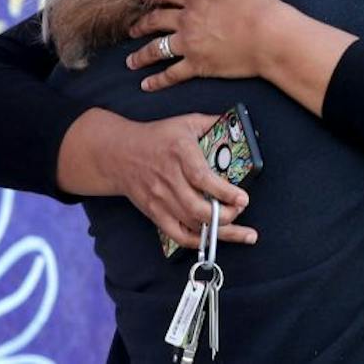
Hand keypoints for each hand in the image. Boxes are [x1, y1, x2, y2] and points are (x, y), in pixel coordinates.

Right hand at [113, 112, 257, 249]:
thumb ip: (212, 123)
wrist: (120, 154)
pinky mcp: (155, 213)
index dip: (225, 192)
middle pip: (198, 208)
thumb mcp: (186, 122)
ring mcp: (160, 199)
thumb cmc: (157, 137)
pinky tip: (213, 239)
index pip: (202, 178)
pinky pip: (177, 234)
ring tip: (241, 232)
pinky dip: (197, 241)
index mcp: (180, 153)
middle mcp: (169, 179)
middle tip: (240, 210)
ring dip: (218, 232)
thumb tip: (239, 124)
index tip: (243, 198)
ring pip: (191, 225)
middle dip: (226, 215)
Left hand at [127, 0, 287, 90]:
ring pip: (157, 49)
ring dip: (142, 55)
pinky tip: (146, 86)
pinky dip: (158, 81)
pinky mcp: (197, 66)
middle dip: (142, 25)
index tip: (148, 0)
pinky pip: (172, 74)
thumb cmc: (260, 3)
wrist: (270, 36)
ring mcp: (190, 45)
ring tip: (130, 62)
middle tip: (131, 30)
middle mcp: (187, 21)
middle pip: (157, 21)